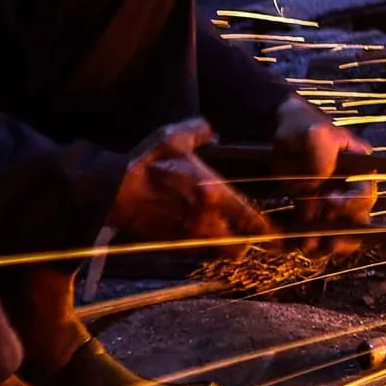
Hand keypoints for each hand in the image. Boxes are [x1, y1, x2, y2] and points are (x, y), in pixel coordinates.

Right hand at [111, 118, 277, 254]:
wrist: (110, 193)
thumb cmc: (145, 165)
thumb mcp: (174, 137)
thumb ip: (199, 131)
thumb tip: (211, 130)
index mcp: (213, 195)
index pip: (251, 220)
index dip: (266, 229)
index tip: (274, 230)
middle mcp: (206, 221)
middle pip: (238, 248)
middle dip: (246, 244)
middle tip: (247, 234)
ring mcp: (188, 236)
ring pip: (217, 254)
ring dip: (224, 248)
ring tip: (224, 235)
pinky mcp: (171, 245)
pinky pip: (196, 254)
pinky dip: (202, 249)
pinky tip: (199, 234)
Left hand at [270, 96, 376, 253]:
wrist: (280, 133)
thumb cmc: (302, 128)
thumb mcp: (313, 134)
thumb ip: (320, 156)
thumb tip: (317, 184)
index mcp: (360, 167)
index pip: (365, 192)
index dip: (351, 203)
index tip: (329, 202)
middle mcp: (352, 187)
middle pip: (358, 218)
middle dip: (342, 231)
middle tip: (325, 240)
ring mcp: (334, 201)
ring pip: (342, 230)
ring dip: (329, 242)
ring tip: (310, 248)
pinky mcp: (315, 210)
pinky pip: (320, 232)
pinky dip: (312, 242)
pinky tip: (301, 246)